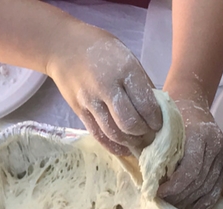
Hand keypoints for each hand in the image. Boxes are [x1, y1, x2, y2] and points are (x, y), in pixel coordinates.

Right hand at [45, 22, 162, 155]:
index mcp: (125, 70)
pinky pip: (98, 134)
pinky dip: (113, 146)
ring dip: (130, 141)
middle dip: (144, 132)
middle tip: (149, 133)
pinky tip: (123, 148)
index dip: (156, 120)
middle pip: (130, 123)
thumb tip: (156, 110)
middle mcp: (107, 87)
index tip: (159, 123)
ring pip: (114, 133)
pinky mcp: (79, 111)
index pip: (146, 105)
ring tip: (138, 141)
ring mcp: (90, 101)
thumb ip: (141, 83)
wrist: (64, 46)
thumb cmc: (102, 50)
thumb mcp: (127, 58)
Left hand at [157, 97, 222, 208]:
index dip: (175, 185)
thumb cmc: (170, 115)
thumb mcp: (160, 127)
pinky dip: (207, 200)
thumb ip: (157, 150)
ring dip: (191, 199)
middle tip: (164, 202)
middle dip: (181, 195)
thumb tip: (148, 179)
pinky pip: (217, 186)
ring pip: (208, 185)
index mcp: (200, 134)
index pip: (190, 168)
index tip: (159, 192)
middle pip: (200, 180)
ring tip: (175, 205)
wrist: (190, 101)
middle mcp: (216, 144)